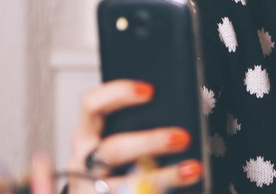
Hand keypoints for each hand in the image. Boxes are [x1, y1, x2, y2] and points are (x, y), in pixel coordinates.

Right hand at [69, 79, 201, 192]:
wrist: (94, 193)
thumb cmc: (111, 158)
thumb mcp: (114, 136)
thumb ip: (136, 124)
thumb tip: (181, 116)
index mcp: (87, 132)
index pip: (91, 104)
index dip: (117, 93)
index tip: (149, 91)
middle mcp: (85, 159)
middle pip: (113, 149)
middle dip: (150, 142)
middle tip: (182, 137)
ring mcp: (92, 187)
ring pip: (125, 182)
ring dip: (162, 176)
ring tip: (190, 169)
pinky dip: (157, 192)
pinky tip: (178, 187)